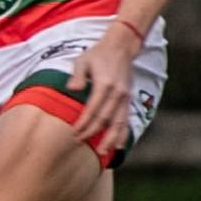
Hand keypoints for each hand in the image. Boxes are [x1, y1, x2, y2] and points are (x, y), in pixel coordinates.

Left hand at [65, 27, 138, 160]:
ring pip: (120, 123)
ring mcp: (125, 98)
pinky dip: (124, 134)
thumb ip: (78, 75)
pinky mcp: (128, 99)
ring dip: (111, 139)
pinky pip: (127, 120)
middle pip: (106, 119)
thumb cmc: (97, 54)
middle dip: (93, 132)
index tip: (74, 132)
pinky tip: (119, 146)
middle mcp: (118, 93)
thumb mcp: (83, 60)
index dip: (84, 123)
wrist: (120, 47)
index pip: (94, 109)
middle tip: (79, 141)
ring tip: (103, 153)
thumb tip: (72, 89)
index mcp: (105, 85)